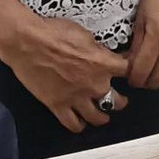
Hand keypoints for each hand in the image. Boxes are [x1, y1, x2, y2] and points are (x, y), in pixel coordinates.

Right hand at [0, 8, 129, 132]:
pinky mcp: (58, 105)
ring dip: (103, 118)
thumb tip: (102, 54)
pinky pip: (72, 123)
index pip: (128, 71)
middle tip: (120, 101)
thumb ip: (97, 50)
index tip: (130, 73)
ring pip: (97, 117)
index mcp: (102, 64)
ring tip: (104, 117)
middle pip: (117, 101)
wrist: (26, 41)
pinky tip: (80, 124)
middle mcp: (93, 84)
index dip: (131, 72)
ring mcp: (76, 97)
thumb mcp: (84, 34)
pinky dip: (78, 126)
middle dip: (121, 101)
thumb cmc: (52, 32)